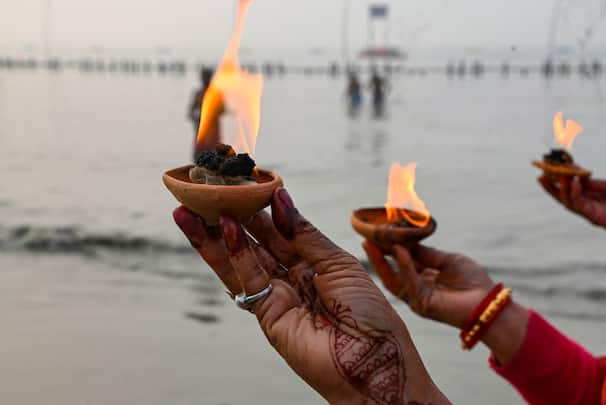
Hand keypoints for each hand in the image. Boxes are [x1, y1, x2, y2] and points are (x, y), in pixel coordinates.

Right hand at [173, 189, 448, 404]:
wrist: (375, 361)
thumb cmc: (369, 312)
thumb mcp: (338, 263)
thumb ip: (304, 234)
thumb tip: (278, 199)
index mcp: (314, 264)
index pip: (281, 230)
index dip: (262, 208)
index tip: (244, 182)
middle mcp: (292, 279)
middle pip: (255, 243)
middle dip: (230, 218)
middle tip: (205, 190)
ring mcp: (277, 297)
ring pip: (240, 260)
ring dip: (214, 236)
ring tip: (190, 208)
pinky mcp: (267, 315)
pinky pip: (247, 279)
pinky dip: (233, 254)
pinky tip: (222, 229)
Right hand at [363, 242, 528, 363]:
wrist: (488, 303)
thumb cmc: (473, 282)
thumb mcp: (447, 260)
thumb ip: (426, 254)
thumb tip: (405, 242)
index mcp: (423, 279)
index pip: (401, 262)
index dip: (389, 248)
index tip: (378, 233)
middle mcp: (416, 290)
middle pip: (391, 271)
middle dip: (378, 255)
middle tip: (366, 237)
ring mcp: (416, 298)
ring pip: (393, 279)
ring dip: (382, 260)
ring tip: (373, 242)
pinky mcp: (422, 304)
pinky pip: (408, 282)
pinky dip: (403, 265)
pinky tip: (398, 250)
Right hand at [538, 177, 605, 243]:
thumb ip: (597, 184)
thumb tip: (580, 176)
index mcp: (593, 195)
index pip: (572, 184)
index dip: (563, 175)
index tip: (554, 164)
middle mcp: (588, 204)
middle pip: (564, 195)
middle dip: (551, 185)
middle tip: (541, 173)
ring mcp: (590, 212)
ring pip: (567, 201)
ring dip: (559, 189)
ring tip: (553, 176)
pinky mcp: (595, 218)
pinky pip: (580, 206)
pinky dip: (575, 195)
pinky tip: (573, 184)